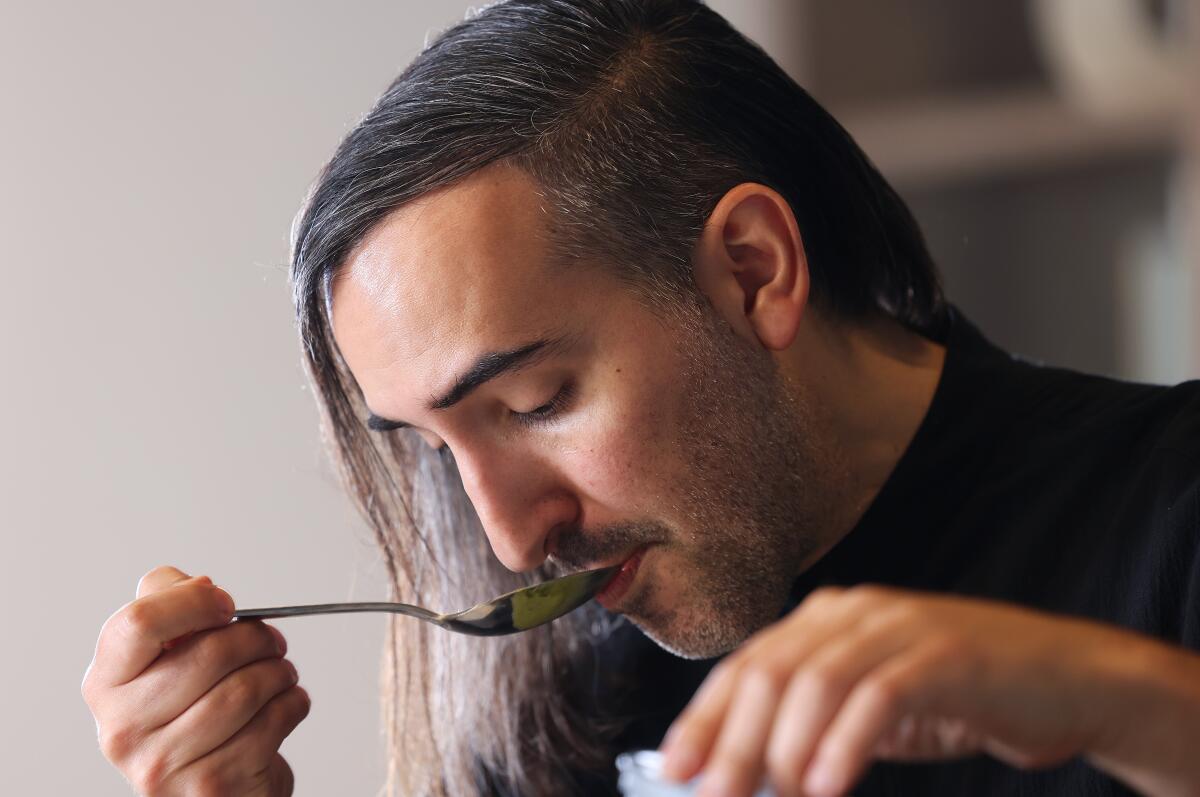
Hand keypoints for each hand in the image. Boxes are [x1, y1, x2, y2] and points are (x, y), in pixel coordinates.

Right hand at [82, 566, 309, 795]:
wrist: (216, 792)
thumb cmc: (196, 714)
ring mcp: (162, 765)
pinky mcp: (208, 786)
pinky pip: (271, 722)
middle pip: (209, 653)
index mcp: (105, 684)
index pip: (138, 623)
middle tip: (272, 643)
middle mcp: (122, 728)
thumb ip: (170, 609)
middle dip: (257, 639)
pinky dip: (293, 704)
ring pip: (245, 689)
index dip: (194, 602)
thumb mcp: (167, 659)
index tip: (226, 606)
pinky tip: (286, 706)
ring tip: (281, 675)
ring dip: (280, 673)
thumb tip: (200, 586)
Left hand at [658, 585, 1197, 796]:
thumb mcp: (872, 708)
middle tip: (713, 795)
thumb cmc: (960, 698)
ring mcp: (899, 626)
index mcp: (825, 619)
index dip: (703, 717)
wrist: (1068, 679)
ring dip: (782, 747)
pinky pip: (879, 696)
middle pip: (769, 672)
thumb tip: (745, 770)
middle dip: (731, 741)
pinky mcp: (945, 653)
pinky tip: (825, 784)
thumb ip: (814, 725)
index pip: (745, 665)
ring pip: (815, 681)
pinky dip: (845, 744)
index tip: (673, 767)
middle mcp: (852, 612)